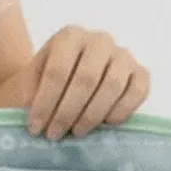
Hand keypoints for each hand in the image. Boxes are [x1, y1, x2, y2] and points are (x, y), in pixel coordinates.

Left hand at [23, 30, 150, 139]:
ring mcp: (122, 55)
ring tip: (76, 132)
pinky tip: (104, 125)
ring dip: (92, 115)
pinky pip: (138, 91)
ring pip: (113, 85)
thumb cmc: (44, 86)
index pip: (58, 70)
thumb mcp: (30, 86)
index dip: (46, 103)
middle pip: (86, 78)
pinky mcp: (140, 72)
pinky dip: (122, 111)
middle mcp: (99, 40)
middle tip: (55, 134)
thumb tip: (36, 125)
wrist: (64, 84)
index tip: (35, 128)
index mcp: (69, 36)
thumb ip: (31, 99)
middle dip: (67, 112)